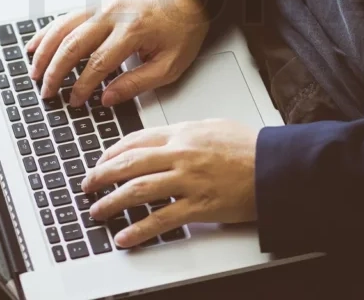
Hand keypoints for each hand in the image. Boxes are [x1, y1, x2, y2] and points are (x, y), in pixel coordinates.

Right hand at [27, 0, 209, 106]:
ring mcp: (101, 6)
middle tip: (47, 92)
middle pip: (73, 44)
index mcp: (132, 31)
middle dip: (56, 71)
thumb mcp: (170, 64)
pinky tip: (35, 45)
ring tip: (35, 72)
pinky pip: (65, 17)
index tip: (75, 101)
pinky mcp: (97, 4)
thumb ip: (138, 83)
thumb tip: (107, 98)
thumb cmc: (181, 29)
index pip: (98, 63)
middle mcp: (112, 15)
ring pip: (63, 28)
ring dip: (45, 51)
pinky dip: (47, 32)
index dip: (83, 86)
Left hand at [80, 119, 258, 247]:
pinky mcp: (199, 206)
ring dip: (112, 202)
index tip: (100, 161)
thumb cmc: (249, 147)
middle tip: (88, 185)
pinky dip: (139, 229)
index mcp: (182, 134)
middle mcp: (180, 155)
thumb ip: (184, 132)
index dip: (111, 152)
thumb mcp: (211, 127)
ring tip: (97, 211)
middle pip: (129, 164)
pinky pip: (161, 220)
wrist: (276, 166)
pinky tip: (124, 236)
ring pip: (138, 190)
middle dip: (102, 176)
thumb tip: (163, 139)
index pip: (136, 140)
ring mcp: (188, 181)